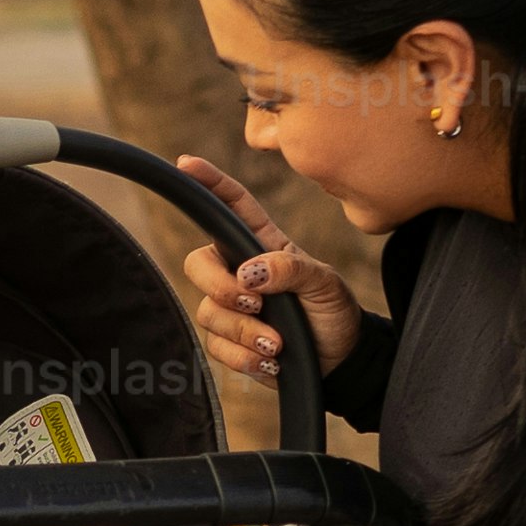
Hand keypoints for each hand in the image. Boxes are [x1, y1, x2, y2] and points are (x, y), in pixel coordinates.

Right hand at [172, 153, 364, 387]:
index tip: (187, 164)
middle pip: (197, 263)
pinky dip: (244, 358)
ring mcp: (231, 307)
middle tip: (256, 303)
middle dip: (219, 286)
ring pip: (208, 312)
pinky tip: (271, 360)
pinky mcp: (229, 342)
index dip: (209, 183)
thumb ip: (290, 271)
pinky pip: (216, 347)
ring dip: (245, 331)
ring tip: (278, 343)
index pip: (232, 206)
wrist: (339, 361)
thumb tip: (249, 274)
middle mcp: (238, 271)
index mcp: (262, 244)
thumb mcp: (324, 283)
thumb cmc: (332, 312)